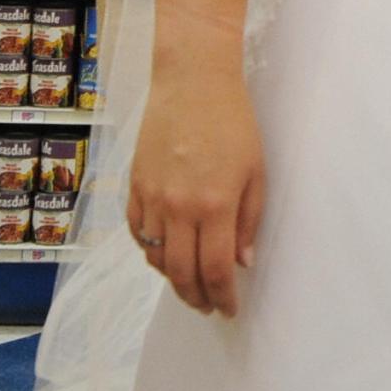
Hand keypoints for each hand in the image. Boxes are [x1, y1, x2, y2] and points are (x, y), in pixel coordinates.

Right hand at [126, 70, 266, 316]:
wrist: (192, 81)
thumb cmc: (233, 122)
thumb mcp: (256, 172)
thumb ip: (248, 221)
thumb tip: (241, 262)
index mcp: (215, 205)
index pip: (216, 270)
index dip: (222, 297)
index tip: (229, 309)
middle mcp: (179, 207)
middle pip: (181, 273)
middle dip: (196, 297)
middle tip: (207, 306)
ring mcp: (152, 197)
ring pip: (156, 257)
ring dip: (172, 278)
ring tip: (189, 283)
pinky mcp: (135, 185)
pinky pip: (138, 232)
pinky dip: (150, 250)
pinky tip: (165, 253)